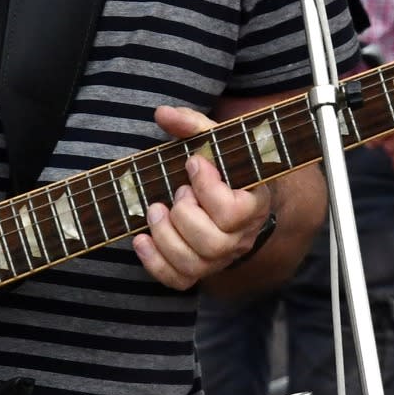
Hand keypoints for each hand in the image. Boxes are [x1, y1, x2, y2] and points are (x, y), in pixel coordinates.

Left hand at [133, 106, 273, 289]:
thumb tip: (162, 113)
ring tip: (155, 210)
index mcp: (253, 205)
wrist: (229, 194)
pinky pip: (177, 281)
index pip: (233, 212)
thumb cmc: (221, 166)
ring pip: (194, 265)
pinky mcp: (197, 270)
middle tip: (177, 192)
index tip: (192, 163)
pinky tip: (140, 239)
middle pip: (214, 244)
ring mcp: (218, 258)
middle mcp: (239, 238)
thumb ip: (192, 125)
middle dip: (185, 215)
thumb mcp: (214, 141)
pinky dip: (153, 263)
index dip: (207, 188)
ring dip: (166, 237)